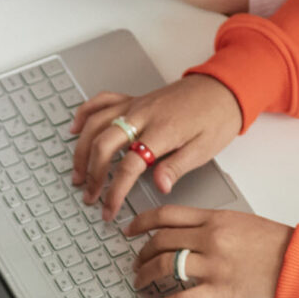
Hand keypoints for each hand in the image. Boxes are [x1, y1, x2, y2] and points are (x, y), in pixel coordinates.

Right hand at [72, 75, 243, 218]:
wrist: (223, 89)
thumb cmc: (216, 118)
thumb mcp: (204, 149)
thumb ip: (176, 167)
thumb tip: (159, 187)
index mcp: (161, 131)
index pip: (128, 165)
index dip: (115, 191)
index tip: (109, 209)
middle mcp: (143, 115)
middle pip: (103, 144)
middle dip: (92, 174)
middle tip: (90, 196)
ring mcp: (135, 105)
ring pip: (95, 124)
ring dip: (81, 150)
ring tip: (78, 174)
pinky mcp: (134, 99)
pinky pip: (101, 101)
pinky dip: (84, 114)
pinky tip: (75, 129)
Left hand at [126, 207, 290, 297]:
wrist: (298, 262)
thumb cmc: (275, 242)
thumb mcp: (240, 221)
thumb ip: (212, 224)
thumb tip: (187, 232)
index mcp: (214, 218)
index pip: (166, 215)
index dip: (141, 222)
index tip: (130, 229)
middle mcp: (209, 238)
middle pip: (160, 241)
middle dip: (141, 253)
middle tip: (136, 261)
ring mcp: (213, 265)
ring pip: (164, 266)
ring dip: (145, 275)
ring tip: (139, 282)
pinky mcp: (219, 290)